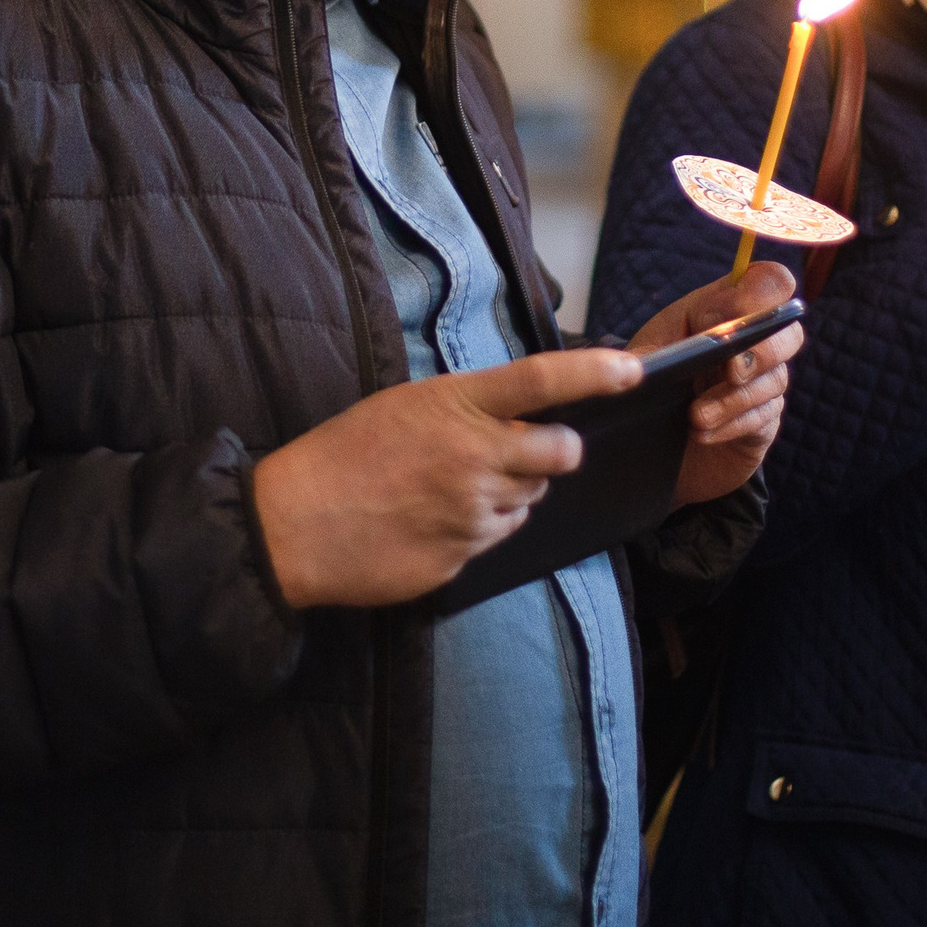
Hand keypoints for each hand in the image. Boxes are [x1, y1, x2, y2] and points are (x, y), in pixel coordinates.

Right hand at [252, 346, 639, 607]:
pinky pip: (497, 536)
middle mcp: (475, 457)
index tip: (631, 370)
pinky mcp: (465, 557)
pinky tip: (436, 519)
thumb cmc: (342, 455)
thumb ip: (467, 409)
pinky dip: (481, 526)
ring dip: (510, 491)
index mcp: (455, 406)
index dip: (593, 374)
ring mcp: (472, 512)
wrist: (294, 526)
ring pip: (529, 499)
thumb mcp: (404, 406)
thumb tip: (521, 417)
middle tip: (532, 450)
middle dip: (558, 450)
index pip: (540, 382)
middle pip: (560, 452)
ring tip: (451, 487)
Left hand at [628, 262, 803, 509]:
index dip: (761, 293)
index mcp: (725, 308)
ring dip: (734, 399)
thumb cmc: (653, 379)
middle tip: (730, 371)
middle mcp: (753, 340)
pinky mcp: (764, 418)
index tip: (727, 318)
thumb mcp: (644, 357)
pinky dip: (731, 425)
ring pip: (775, 380)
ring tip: (696, 415)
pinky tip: (701, 432)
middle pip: (789, 331)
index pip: (770, 282)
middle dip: (761, 351)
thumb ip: (653, 351)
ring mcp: (763, 380)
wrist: (654, 436)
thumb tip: (662, 357)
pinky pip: (763, 418)